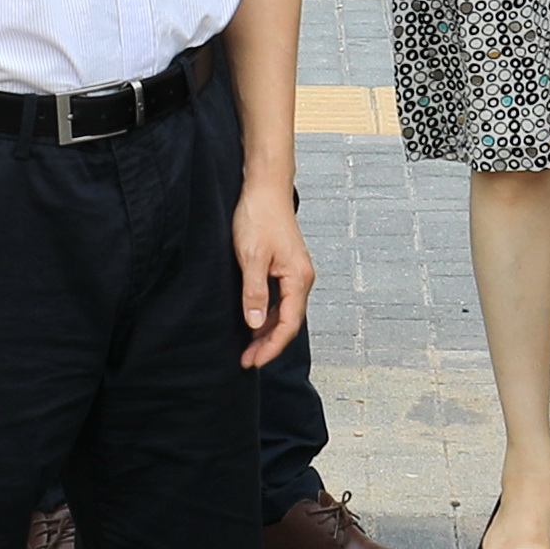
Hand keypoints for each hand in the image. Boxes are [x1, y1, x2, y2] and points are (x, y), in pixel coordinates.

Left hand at [235, 181, 314, 366]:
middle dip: (268, 344)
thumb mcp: (251, 257)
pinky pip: (280, 299)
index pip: (288, 324)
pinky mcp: (286, 266)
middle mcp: (302, 278)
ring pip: (284, 311)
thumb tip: (254, 324)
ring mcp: (295, 272)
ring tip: (248, 347)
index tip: (253, 361)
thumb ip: (254, 292)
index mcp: (298, 278)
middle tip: (247, 360)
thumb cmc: (259, 217)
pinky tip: (254, 320)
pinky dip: (267, 314)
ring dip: (267, 331)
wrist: (265, 187)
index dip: (271, 347)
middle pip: (289, 322)